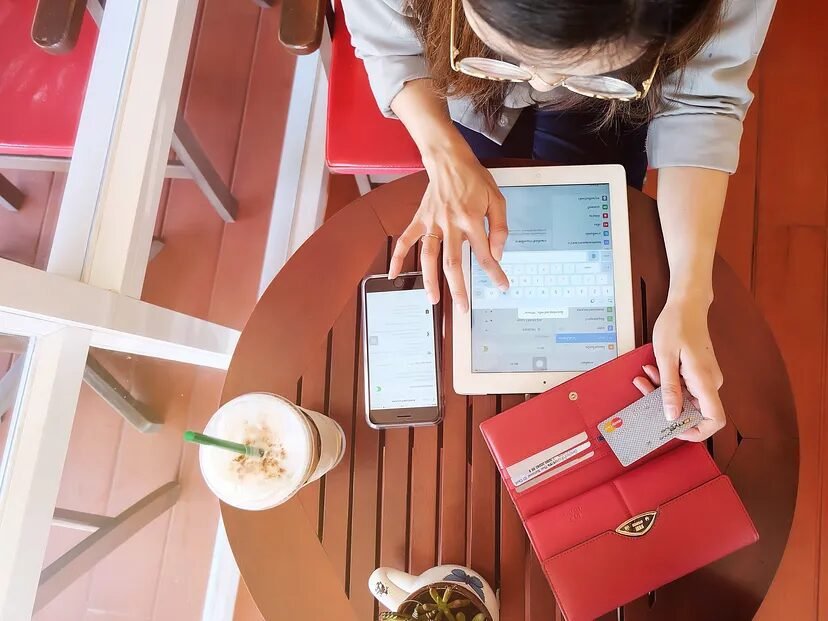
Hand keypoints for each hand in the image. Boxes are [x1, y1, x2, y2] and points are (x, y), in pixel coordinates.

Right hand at [387, 138, 508, 310]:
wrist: (449, 160)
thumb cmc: (474, 180)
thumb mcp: (497, 199)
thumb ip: (499, 227)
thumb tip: (497, 253)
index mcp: (471, 220)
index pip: (484, 253)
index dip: (494, 273)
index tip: (501, 287)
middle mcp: (450, 224)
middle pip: (452, 262)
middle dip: (458, 287)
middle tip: (463, 307)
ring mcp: (432, 223)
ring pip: (429, 256)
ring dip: (429, 279)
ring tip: (433, 299)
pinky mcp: (420, 220)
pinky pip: (405, 240)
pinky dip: (398, 257)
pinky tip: (393, 275)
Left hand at [633, 297, 724, 441]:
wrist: (687, 304)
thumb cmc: (677, 325)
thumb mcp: (666, 357)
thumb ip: (669, 389)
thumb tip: (672, 416)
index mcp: (705, 381)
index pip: (714, 420)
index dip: (696, 431)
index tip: (672, 428)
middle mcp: (710, 383)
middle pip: (691, 410)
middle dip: (665, 405)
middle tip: (644, 388)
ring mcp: (705, 377)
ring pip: (684, 398)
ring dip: (662, 391)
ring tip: (647, 374)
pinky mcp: (698, 372)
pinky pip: (683, 386)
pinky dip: (666, 382)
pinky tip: (654, 369)